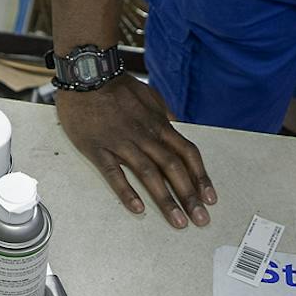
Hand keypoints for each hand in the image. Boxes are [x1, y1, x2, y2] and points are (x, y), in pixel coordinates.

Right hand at [56, 74, 215, 228]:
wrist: (85, 73)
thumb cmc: (116, 85)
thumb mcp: (148, 94)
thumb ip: (163, 112)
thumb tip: (175, 125)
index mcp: (158, 124)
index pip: (187, 153)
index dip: (201, 177)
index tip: (210, 198)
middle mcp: (145, 135)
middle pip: (173, 168)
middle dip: (189, 195)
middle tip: (200, 219)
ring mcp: (122, 142)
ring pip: (149, 174)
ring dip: (165, 199)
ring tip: (177, 221)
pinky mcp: (98, 148)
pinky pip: (114, 173)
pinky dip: (127, 192)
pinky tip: (138, 209)